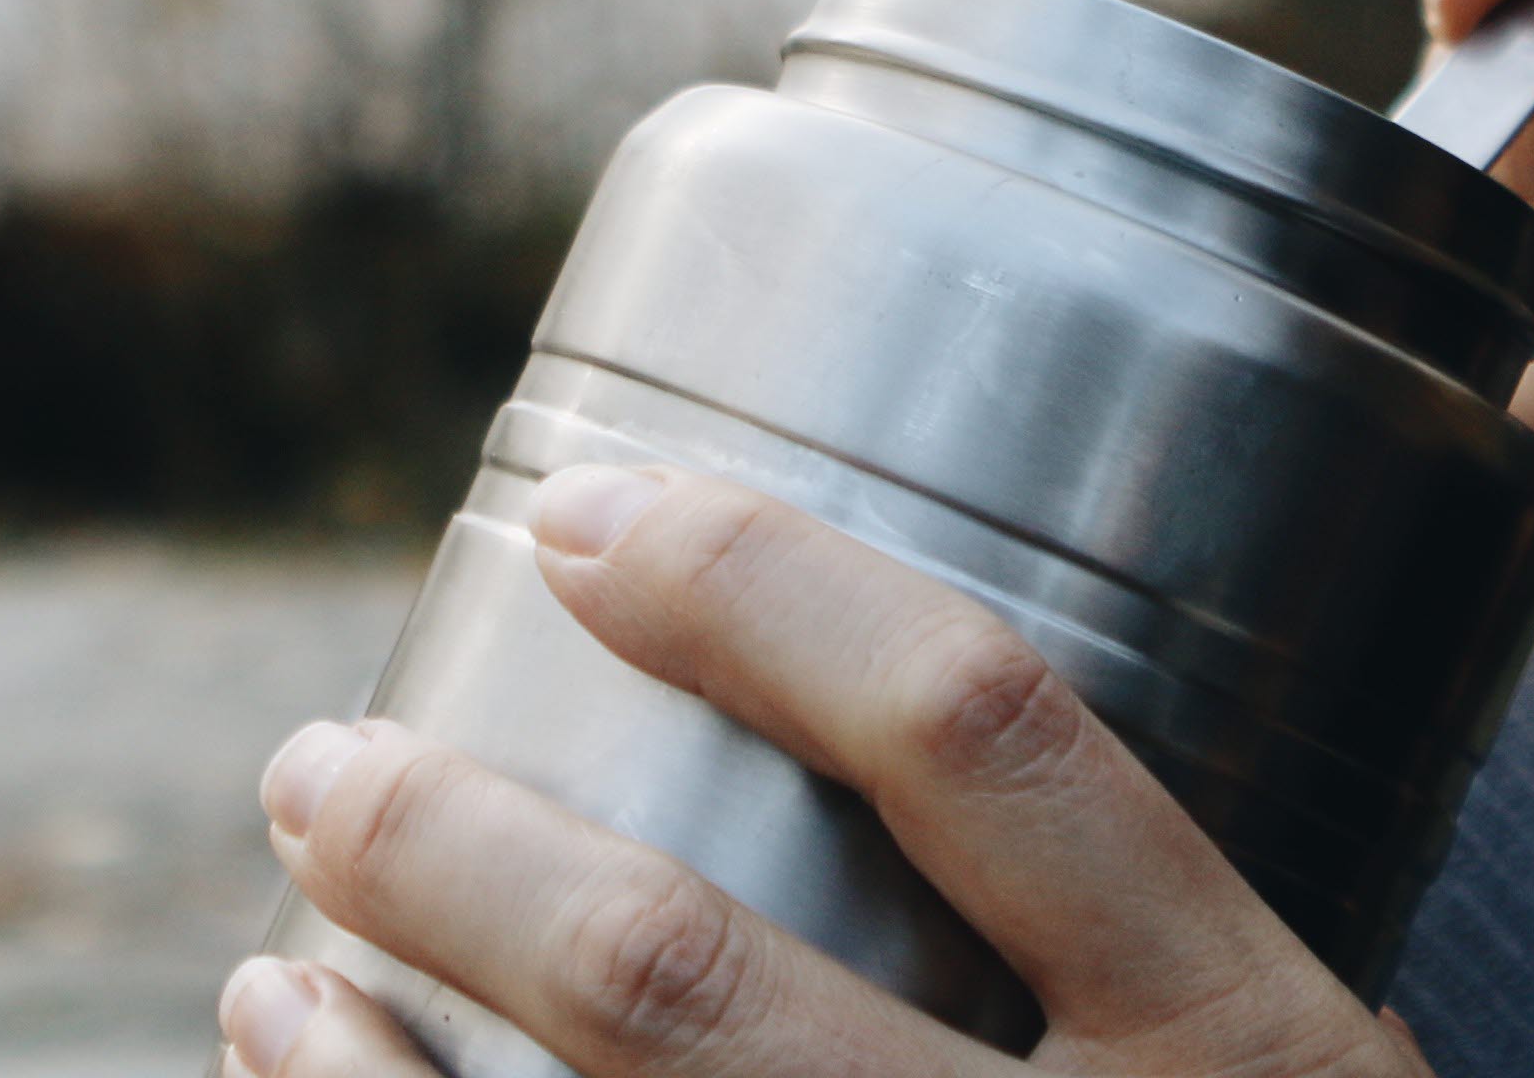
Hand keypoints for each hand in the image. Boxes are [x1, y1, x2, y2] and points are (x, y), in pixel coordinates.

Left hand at [229, 465, 1424, 1077]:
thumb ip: (1154, 971)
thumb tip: (862, 720)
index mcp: (1255, 1071)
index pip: (982, 741)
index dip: (762, 592)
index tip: (586, 511)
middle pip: (683, 983)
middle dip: (450, 850)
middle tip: (319, 763)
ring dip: (354, 1072)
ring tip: (277, 956)